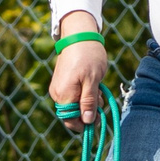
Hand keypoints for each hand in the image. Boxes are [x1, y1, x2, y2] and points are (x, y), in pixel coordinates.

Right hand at [48, 10, 107, 134]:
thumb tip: (86, 121)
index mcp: (64, 95)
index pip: (71, 121)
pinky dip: (85, 94)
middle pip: (73, 114)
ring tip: (99, 88)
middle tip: (101, 99)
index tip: (99, 120)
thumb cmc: (88, 57)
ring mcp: (59, 88)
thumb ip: (89, 102)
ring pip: (75, 105)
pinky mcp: (63, 83)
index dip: (84, 124)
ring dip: (89, 102)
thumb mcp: (93, 80)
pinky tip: (93, 85)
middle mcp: (58, 94)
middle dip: (89, 111)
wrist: (79, 36)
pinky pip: (73, 96)